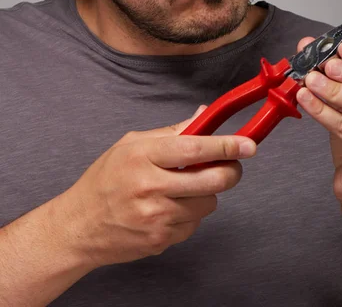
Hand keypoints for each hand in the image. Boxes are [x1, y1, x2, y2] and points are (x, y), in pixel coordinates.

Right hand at [60, 106, 255, 267]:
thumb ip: (172, 132)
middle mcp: (151, 187)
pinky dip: (191, 213)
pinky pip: (194, 224)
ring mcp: (157, 217)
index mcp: (143, 156)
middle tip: (232, 165)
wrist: (80, 226)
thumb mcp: (131, 144)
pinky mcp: (161, 239)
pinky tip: (170, 207)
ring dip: (206, 193)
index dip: (227, 145)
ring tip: (185, 187)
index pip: (195, 148)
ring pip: (208, 203)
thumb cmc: (105, 179)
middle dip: (231, 171)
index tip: (248, 144)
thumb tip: (204, 114)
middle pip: (212, 180)